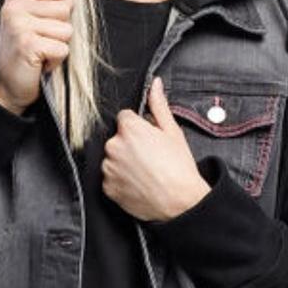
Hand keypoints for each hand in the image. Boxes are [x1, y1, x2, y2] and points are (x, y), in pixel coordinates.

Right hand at [0, 0, 73, 111]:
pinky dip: (56, 61)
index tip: (51, 22)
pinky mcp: (28, 44)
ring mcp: (19, 25)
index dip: (64, 3)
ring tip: (40, 54)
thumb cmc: (26, 56)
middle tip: (41, 43)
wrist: (8, 89)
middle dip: (60, 31)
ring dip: (58, 47)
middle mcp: (14, 7)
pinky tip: (40, 64)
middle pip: (66, 8)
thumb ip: (48, 5)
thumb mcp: (32, 22)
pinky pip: (62, 49)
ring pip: (67, 30)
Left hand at [101, 76, 211, 221]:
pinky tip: (138, 183)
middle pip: (117, 138)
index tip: (149, 139)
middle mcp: (113, 146)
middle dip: (130, 144)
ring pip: (112, 158)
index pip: (125, 118)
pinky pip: (110, 178)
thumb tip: (155, 84)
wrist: (180, 203)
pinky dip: (121, 180)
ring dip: (123, 162)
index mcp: (129, 129)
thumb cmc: (179, 168)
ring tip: (145, 172)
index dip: (139, 127)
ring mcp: (108, 168)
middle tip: (150, 157)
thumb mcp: (172, 132)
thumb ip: (159, 105)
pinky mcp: (107, 187)